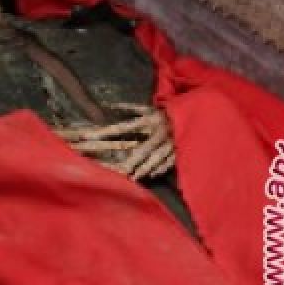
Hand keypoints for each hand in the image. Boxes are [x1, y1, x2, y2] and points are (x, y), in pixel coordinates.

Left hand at [54, 104, 175, 180]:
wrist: (193, 113)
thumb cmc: (165, 111)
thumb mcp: (148, 108)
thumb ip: (129, 108)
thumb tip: (110, 106)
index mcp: (148, 119)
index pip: (123, 128)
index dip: (106, 133)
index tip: (89, 137)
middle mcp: (158, 132)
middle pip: (142, 149)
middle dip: (131, 161)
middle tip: (120, 171)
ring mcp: (170, 142)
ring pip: (156, 158)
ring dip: (144, 169)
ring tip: (133, 177)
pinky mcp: (178, 150)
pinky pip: (168, 162)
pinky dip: (159, 169)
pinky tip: (150, 175)